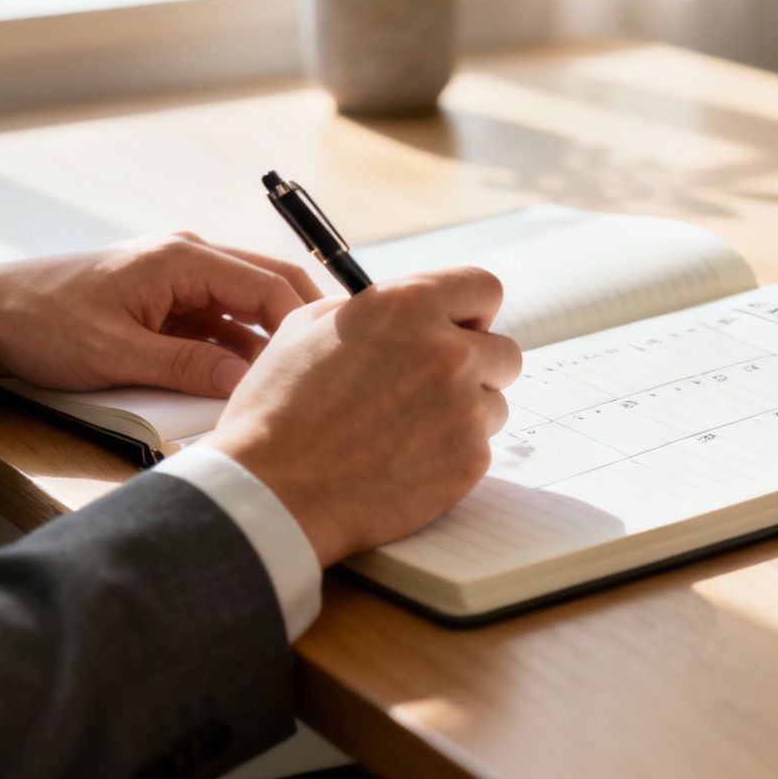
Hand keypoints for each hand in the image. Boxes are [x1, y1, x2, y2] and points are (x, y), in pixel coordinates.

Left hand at [0, 233, 322, 396]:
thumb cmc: (43, 323)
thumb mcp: (116, 355)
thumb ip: (186, 368)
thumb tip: (246, 381)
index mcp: (182, 258)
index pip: (268, 283)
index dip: (303, 322)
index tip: (326, 361)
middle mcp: (187, 259)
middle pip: (267, 286)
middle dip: (298, 326)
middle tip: (328, 370)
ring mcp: (177, 280)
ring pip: (244, 308)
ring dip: (265, 343)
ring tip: (292, 384)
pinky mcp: (165, 303)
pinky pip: (217, 323)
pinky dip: (235, 350)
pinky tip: (245, 383)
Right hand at [201, 266, 521, 565]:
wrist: (274, 491)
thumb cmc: (277, 410)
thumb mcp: (305, 330)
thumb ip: (368, 310)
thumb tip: (401, 313)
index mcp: (406, 306)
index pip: (483, 287)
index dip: (471, 309)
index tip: (459, 327)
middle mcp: (446, 351)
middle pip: (504, 350)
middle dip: (477, 366)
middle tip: (433, 387)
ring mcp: (463, 408)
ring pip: (495, 403)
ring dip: (465, 413)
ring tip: (408, 432)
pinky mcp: (469, 460)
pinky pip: (480, 448)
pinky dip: (451, 455)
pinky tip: (405, 462)